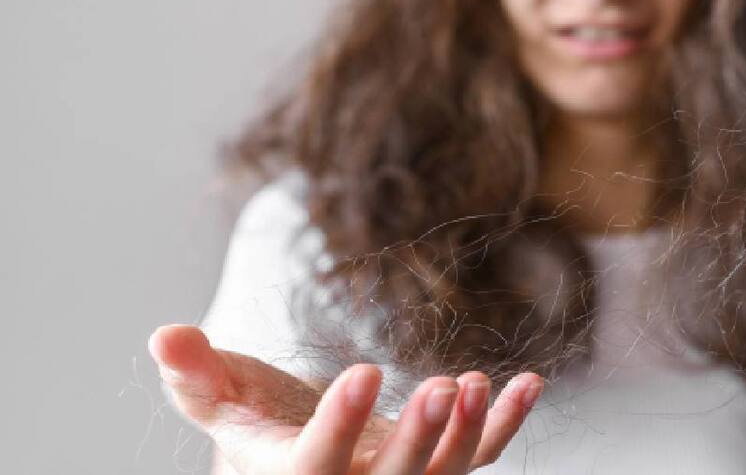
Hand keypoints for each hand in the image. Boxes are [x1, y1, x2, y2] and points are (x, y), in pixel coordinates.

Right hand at [148, 324, 542, 473]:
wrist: (301, 451)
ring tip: (479, 383)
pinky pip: (481, 455)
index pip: (316, 467)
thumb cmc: (255, 421)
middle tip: (444, 387)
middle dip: (420, 439)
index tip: (366, 370)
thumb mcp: (220, 397)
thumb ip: (195, 374)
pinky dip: (506, 423)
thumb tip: (164, 335)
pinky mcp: (437, 464)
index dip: (341, 425)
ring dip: (469, 434)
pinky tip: (529, 382)